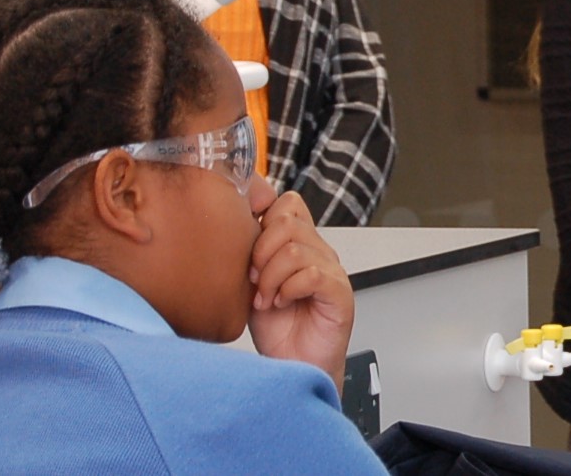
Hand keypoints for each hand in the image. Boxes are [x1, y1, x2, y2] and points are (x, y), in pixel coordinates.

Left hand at [246, 191, 354, 393]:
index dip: (262, 218)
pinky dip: (288, 290)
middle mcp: (317, 251)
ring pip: (295, 249)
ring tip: (265, 298)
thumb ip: (248, 252)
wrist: (292, 368)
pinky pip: (312, 275)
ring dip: (271, 276)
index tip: (245, 245)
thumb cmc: (276, 329)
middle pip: (287, 220)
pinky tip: (281, 304)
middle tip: (253, 279)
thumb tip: (231, 226)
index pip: (287, 203)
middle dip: (260, 251)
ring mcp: (331, 271)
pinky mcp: (339, 293)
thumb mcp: (251, 282)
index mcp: (298, 243)